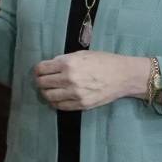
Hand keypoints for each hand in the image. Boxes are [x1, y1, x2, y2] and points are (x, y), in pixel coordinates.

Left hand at [33, 51, 149, 110]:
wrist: (123, 76)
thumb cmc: (103, 61)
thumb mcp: (82, 54)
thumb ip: (64, 59)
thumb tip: (50, 66)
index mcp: (68, 63)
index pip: (41, 69)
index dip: (38, 70)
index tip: (39, 71)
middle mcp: (69, 79)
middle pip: (42, 83)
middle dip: (40, 81)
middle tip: (42, 81)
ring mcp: (75, 93)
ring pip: (48, 96)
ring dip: (46, 93)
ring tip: (49, 90)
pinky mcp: (81, 104)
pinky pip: (60, 106)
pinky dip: (55, 102)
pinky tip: (57, 98)